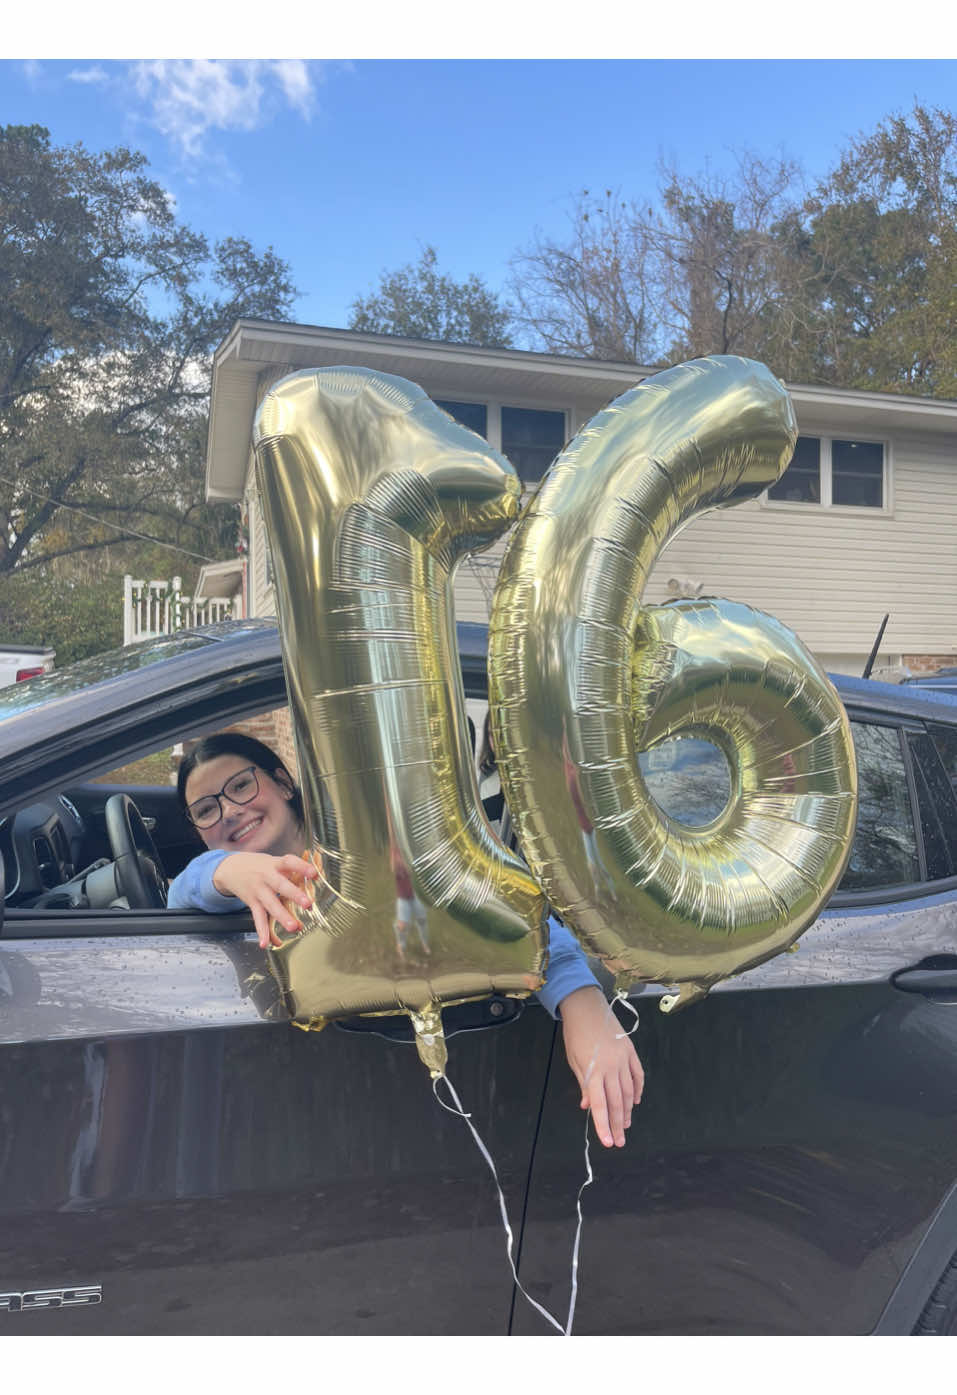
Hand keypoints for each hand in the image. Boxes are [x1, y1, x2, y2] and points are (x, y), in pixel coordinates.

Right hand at [212, 852, 318, 949]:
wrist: (231, 868)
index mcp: (275, 864)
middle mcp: (266, 877)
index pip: (289, 862)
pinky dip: (262, 932)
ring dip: (282, 917)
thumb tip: (317, 873)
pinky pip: (258, 918)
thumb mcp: (275, 861)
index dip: (301, 866)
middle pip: (280, 885)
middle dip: (294, 895)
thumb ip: (294, 868)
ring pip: (271, 905)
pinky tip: (265, 943)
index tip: (314, 873)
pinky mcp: (252, 903)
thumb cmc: (260, 865)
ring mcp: (258, 891)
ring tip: (294, 927)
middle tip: (308, 904)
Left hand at [559, 986, 643, 1147]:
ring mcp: (624, 1059)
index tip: (608, 1142)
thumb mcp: (574, 1061)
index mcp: (595, 1071)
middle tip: (620, 1141)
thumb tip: (589, 1106)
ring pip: (629, 1092)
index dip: (603, 1125)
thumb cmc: (576, 1034)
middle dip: (617, 1125)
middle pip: (617, 1102)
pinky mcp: (631, 1051)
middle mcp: (612, 1067)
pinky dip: (637, 1090)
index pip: (601, 1105)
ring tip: (625, 1125)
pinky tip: (635, 1101)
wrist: (586, 1007)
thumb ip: (584, 1085)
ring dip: (627, 1111)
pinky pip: (638, 1075)